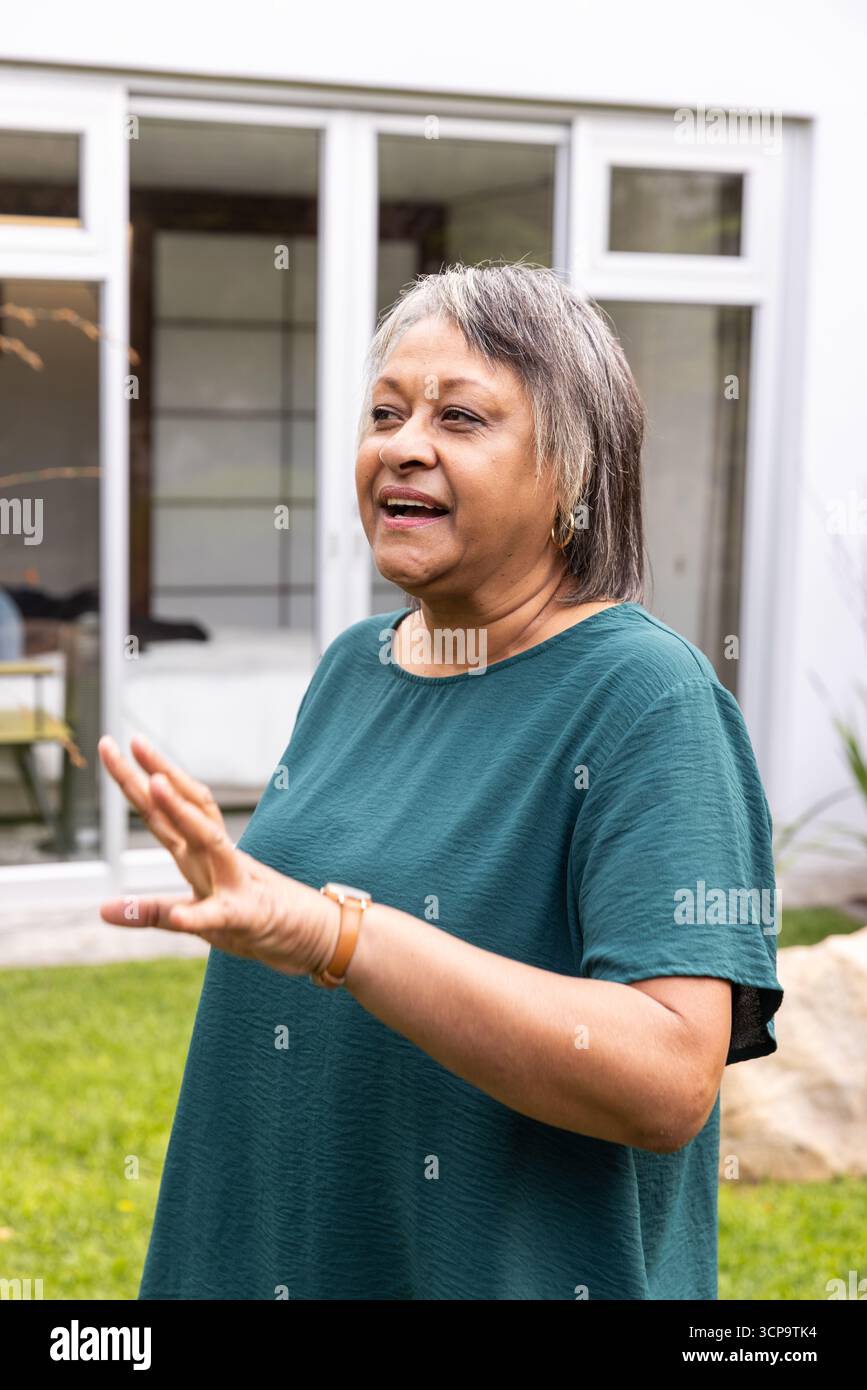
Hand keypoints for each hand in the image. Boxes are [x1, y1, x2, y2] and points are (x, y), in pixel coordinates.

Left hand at [96, 734, 338, 976]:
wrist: (310, 935)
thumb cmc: (250, 921)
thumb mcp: (196, 918)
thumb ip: (150, 911)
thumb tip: (100, 911)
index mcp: (200, 854)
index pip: (167, 808)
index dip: (139, 777)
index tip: (112, 745)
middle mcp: (214, 858)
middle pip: (183, 809)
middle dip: (152, 775)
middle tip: (130, 740)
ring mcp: (232, 882)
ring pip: (205, 841)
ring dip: (180, 813)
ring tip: (155, 786)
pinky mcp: (243, 918)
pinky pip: (218, 915)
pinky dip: (197, 916)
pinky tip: (179, 917)